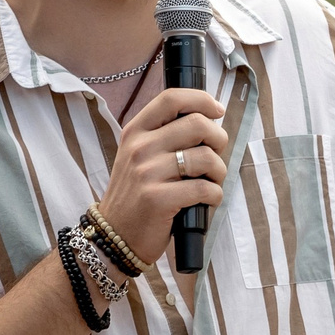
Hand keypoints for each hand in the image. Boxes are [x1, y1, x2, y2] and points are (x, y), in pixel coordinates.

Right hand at [101, 87, 229, 267]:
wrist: (115, 236)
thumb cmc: (137, 195)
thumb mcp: (140, 156)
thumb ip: (165, 135)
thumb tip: (208, 120)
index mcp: (136, 131)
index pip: (172, 98)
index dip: (202, 100)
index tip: (217, 111)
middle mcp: (139, 148)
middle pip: (197, 124)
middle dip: (219, 140)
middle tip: (215, 157)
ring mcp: (147, 173)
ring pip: (206, 157)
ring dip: (219, 172)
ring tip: (210, 183)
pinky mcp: (158, 199)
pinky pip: (205, 188)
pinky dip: (215, 196)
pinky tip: (206, 201)